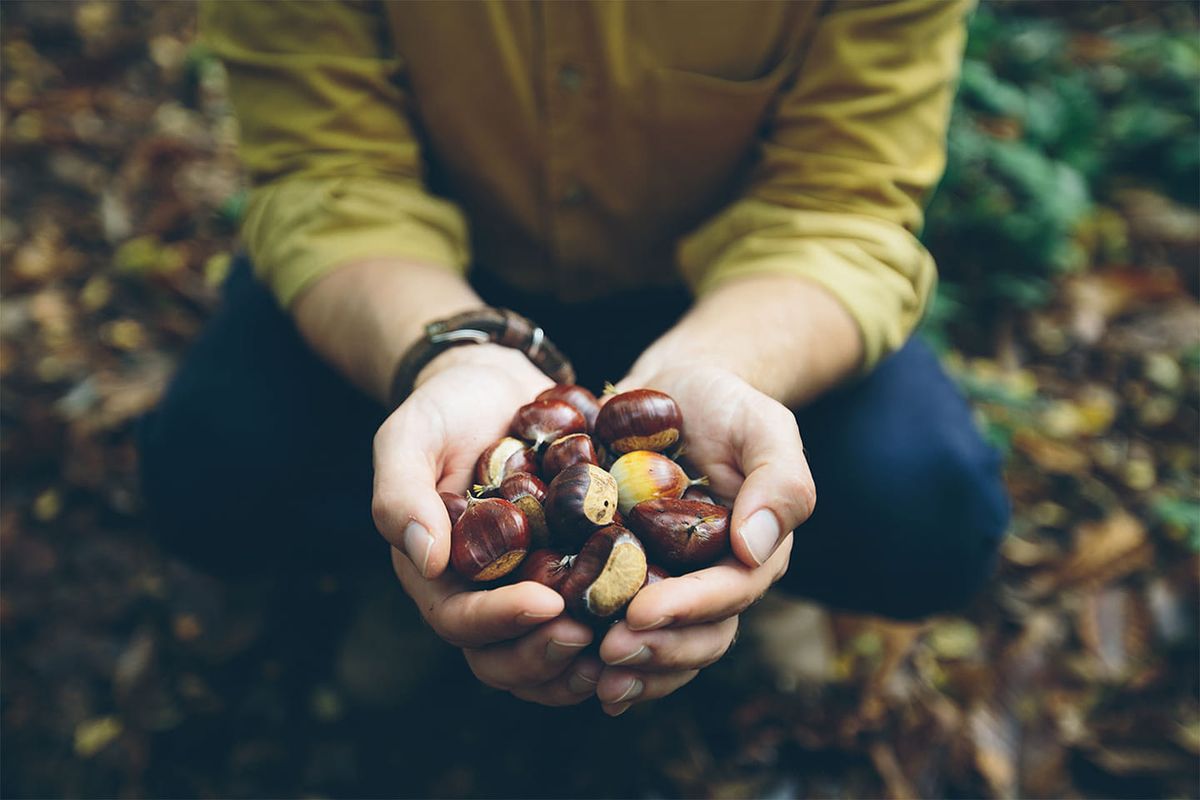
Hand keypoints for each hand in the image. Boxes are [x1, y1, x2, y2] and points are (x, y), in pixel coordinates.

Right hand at [372, 344, 599, 704]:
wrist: (496, 385)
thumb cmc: (444, 409)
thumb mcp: (409, 437)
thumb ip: (400, 495)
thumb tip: (427, 559)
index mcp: (440, 575)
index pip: (460, 620)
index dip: (501, 621)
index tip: (546, 603)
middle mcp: (485, 593)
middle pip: (505, 658)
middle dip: (544, 656)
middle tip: (587, 634)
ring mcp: (531, 586)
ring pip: (549, 653)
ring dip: (581, 662)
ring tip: (624, 641)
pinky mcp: (573, 569)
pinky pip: (593, 615)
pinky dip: (617, 626)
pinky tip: (653, 612)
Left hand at [594, 365, 813, 713]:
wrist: (673, 388)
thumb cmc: (725, 404)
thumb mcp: (763, 426)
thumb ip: (780, 481)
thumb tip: (754, 548)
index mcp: (751, 554)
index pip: (728, 594)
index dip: (688, 610)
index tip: (641, 613)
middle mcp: (710, 580)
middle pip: (696, 636)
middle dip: (655, 651)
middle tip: (607, 653)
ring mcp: (667, 581)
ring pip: (659, 644)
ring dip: (628, 666)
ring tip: (587, 672)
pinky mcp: (621, 573)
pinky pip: (614, 621)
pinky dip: (593, 646)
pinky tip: (562, 659)